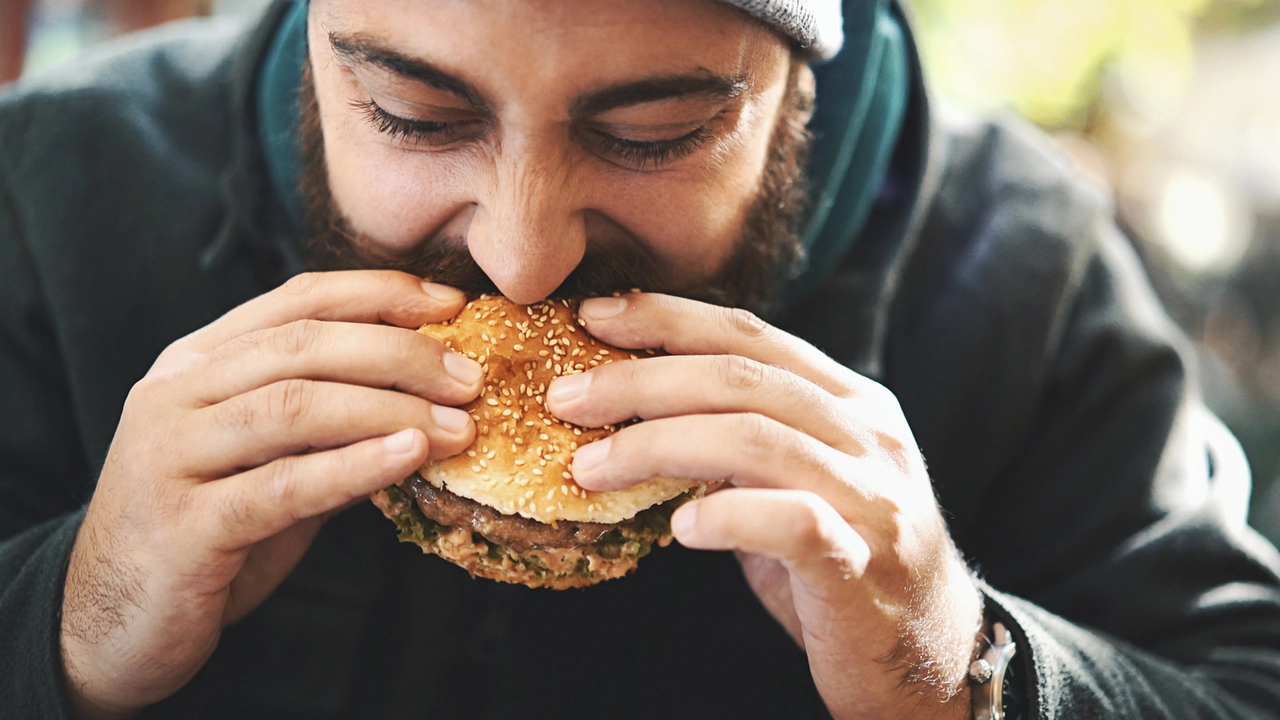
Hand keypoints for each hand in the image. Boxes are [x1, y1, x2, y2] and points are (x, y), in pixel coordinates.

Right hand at [61, 271, 481, 717]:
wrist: (107, 622)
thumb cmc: (205, 532)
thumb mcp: (267, 461)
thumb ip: (327, 424)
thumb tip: (430, 397)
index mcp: (195, 363)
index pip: (294, 301)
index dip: (378, 294)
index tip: (449, 305)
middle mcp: (175, 395)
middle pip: (302, 346)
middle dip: (399, 353)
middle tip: (470, 377)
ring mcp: (169, 455)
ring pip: (293, 406)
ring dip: (390, 409)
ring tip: (459, 425)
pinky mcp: (180, 524)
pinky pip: (280, 485)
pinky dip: (352, 467)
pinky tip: (409, 458)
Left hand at [547, 294, 983, 719]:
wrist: (928, 654)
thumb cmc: (842, 561)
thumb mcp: (794, 482)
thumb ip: (738, 441)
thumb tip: (632, 410)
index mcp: (850, 401)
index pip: (750, 335)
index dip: (666, 319)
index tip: (593, 316)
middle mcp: (868, 434)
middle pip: (741, 378)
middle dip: (641, 380)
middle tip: (566, 398)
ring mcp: (873, 496)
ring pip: (755, 440)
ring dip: (657, 445)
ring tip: (589, 466)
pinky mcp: (866, 562)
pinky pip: (792, 523)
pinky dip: (729, 517)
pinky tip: (680, 529)